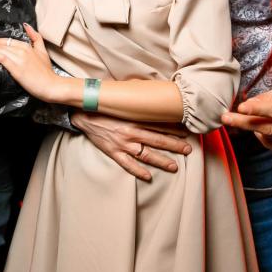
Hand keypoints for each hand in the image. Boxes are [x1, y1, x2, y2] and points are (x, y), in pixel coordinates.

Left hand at [0, 24, 61, 102]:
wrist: (51, 86)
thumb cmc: (46, 71)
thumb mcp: (42, 51)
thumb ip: (35, 37)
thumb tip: (26, 25)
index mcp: (27, 45)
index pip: (7, 40)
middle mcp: (22, 49)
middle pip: (1, 43)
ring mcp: (18, 58)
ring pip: (0, 49)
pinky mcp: (16, 67)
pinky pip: (1, 57)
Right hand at [71, 111, 191, 181]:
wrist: (83, 114)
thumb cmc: (104, 106)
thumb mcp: (122, 100)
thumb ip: (136, 99)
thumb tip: (151, 94)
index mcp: (134, 118)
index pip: (159, 124)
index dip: (174, 129)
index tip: (186, 132)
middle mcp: (131, 132)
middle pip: (157, 140)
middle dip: (175, 145)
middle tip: (188, 150)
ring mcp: (122, 144)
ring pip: (146, 154)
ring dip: (162, 160)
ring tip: (175, 166)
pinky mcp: (113, 152)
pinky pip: (128, 164)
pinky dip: (138, 171)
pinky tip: (148, 177)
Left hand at [221, 83, 271, 156]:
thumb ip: (270, 98)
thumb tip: (249, 105)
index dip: (257, 109)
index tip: (241, 108)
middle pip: (268, 128)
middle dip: (244, 122)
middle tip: (225, 118)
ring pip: (267, 137)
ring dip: (252, 127)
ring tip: (248, 117)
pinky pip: (271, 145)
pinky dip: (262, 135)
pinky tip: (262, 127)